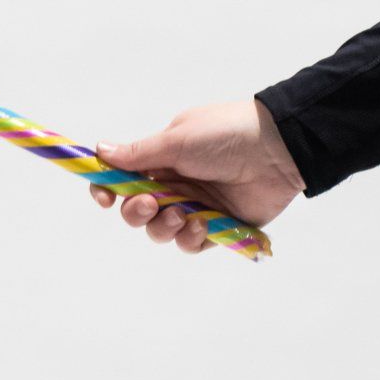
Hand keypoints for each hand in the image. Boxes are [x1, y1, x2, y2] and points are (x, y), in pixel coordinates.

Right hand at [89, 98, 304, 254]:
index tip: (104, 199)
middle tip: (151, 204)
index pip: (121, 180)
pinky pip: (190, 244)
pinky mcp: (217, 227)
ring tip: (182, 216)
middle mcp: (174, 185)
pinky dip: (191, 238)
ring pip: (160, 232)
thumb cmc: (225, 135)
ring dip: (163, 227)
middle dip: (136, 213)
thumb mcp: (177, 140)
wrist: (279, 150)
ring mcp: (195, 207)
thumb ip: (138, 154)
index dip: (107, 190)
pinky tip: (204, 224)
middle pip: (136, 211)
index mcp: (161, 160)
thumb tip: (99, 151)